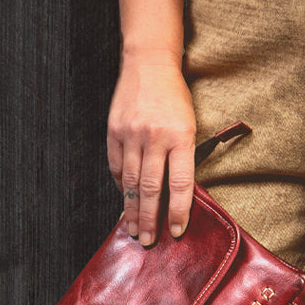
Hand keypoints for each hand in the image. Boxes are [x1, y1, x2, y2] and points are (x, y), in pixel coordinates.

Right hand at [106, 46, 196, 245]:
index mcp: (181, 136)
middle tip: (149, 241)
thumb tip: (177, 195)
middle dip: (150, 218)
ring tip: (134, 229)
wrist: (149, 63)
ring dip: (132, 209)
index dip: (178, 211)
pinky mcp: (114, 131)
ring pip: (130, 181)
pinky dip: (119, 186)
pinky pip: (116, 166)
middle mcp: (155, 137)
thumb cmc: (175, 97)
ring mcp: (132, 134)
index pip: (180, 183)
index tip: (176, 231)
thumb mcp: (190, 125)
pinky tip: (123, 200)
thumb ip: (184, 157)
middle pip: (151, 188)